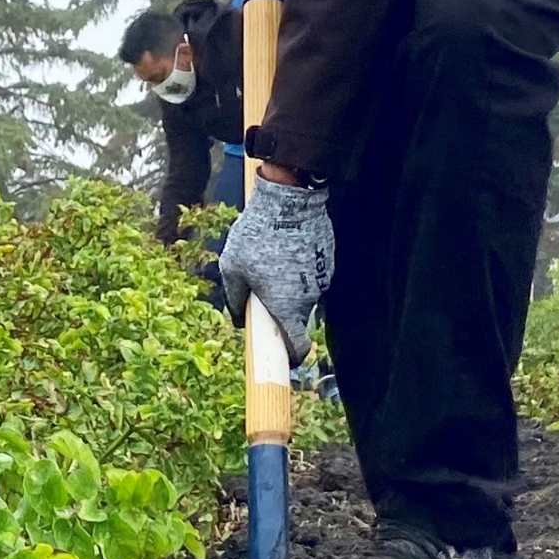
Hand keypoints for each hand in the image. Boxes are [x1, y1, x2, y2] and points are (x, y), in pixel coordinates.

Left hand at [218, 175, 332, 357]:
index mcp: (286, 306)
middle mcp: (309, 298)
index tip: (284, 357)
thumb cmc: (256, 236)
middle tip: (263, 294)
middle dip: (282, 312)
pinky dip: (299, 269)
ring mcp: (321, 278)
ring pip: (304, 294)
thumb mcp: (232, 268)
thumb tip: (238, 319)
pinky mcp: (327, 260)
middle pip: (297, 318)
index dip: (292, 356)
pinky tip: (285, 247)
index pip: (298, 346)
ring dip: (289, 287)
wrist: (289, 201)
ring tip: (271, 260)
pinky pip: (311, 274)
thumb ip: (235, 299)